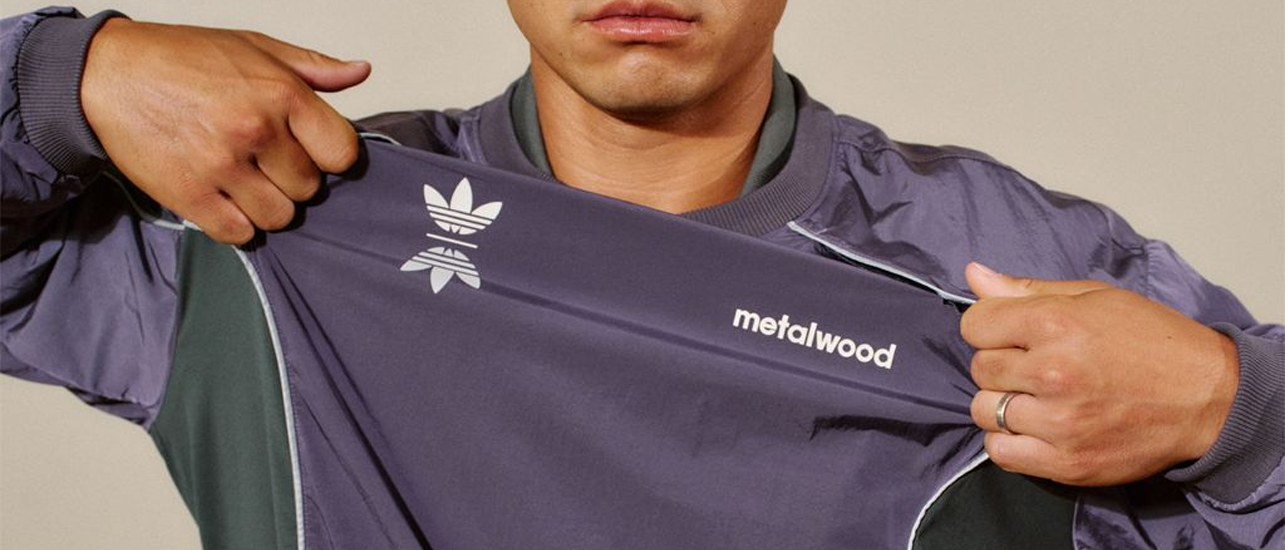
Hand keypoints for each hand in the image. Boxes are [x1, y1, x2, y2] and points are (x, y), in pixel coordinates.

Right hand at [81, 18, 370, 243]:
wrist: (106, 74)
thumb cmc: (180, 59)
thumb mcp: (253, 47)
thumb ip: (312, 67)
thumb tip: (360, 72)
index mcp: (281, 94)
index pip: (342, 153)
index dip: (329, 155)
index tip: (312, 151)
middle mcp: (256, 131)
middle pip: (310, 189)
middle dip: (294, 178)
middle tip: (267, 161)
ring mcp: (223, 166)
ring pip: (279, 217)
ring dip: (267, 205)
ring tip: (245, 180)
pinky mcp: (190, 195)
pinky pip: (238, 233)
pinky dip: (236, 223)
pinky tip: (225, 199)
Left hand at [960, 262, 1239, 485]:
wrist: (1209, 399)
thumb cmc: (1153, 342)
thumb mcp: (1095, 298)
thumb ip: (1028, 290)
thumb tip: (972, 275)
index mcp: (1056, 324)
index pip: (974, 325)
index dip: (989, 327)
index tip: (1013, 333)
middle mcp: (1053, 373)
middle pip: (979, 368)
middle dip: (1000, 363)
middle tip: (1036, 365)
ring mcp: (1059, 422)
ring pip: (984, 410)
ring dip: (1003, 403)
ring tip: (1038, 397)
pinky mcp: (1067, 462)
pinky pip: (1001, 452)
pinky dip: (1009, 441)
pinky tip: (1036, 427)